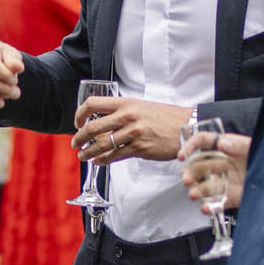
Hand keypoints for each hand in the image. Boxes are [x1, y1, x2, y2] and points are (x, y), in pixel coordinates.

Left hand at [74, 96, 188, 162]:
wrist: (187, 126)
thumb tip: (104, 120)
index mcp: (126, 103)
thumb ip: (123, 111)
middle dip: (79, 138)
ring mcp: (133, 133)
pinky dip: (103, 160)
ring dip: (88, 152)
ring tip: (83, 155)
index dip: (80, 114)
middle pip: (93, 127)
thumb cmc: (166, 117)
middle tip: (75, 143)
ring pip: (102, 145)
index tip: (77, 122)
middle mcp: (127, 117)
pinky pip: (115, 156)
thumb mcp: (142, 106)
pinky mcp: (139, 149)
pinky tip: (98, 161)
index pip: (93, 104)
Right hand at [183, 130, 249, 210]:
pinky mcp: (234, 196)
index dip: (191, 146)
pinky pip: (218, 202)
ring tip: (194, 194)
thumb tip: (223, 144)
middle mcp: (225, 163)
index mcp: (228, 147)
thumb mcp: (256, 146)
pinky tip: (206, 207)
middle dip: (190, 173)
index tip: (182, 155)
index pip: (203, 142)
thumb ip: (240, 144)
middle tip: (187, 179)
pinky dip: (210, 206)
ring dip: (197, 190)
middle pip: (200, 166)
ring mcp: (229, 180)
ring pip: (206, 186)